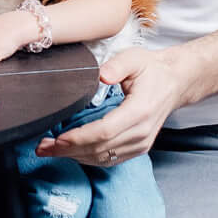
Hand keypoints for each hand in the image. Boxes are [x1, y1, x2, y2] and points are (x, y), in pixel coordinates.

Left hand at [37, 46, 195, 166]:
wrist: (174, 82)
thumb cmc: (152, 69)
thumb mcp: (135, 58)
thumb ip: (117, 65)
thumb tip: (100, 76)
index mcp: (140, 111)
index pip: (105, 131)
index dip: (78, 138)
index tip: (56, 139)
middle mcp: (142, 132)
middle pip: (100, 149)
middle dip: (68, 151)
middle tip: (42, 148)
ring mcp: (141, 144)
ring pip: (103, 158)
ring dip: (75, 157)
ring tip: (50, 150)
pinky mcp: (138, 148)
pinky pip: (110, 159)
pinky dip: (88, 158)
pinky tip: (71, 152)